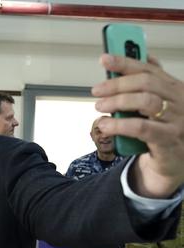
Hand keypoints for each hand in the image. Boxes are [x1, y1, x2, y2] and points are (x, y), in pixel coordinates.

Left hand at [92, 54, 183, 197]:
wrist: (174, 164)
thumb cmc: (163, 131)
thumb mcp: (156, 106)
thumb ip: (147, 86)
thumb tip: (134, 60)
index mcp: (175, 88)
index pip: (150, 69)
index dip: (125, 63)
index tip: (105, 59)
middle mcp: (180, 101)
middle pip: (147, 83)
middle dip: (117, 84)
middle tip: (96, 91)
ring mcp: (178, 121)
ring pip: (146, 102)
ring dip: (118, 102)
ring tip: (100, 107)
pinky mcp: (169, 141)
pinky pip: (143, 129)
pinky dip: (120, 125)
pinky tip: (106, 126)